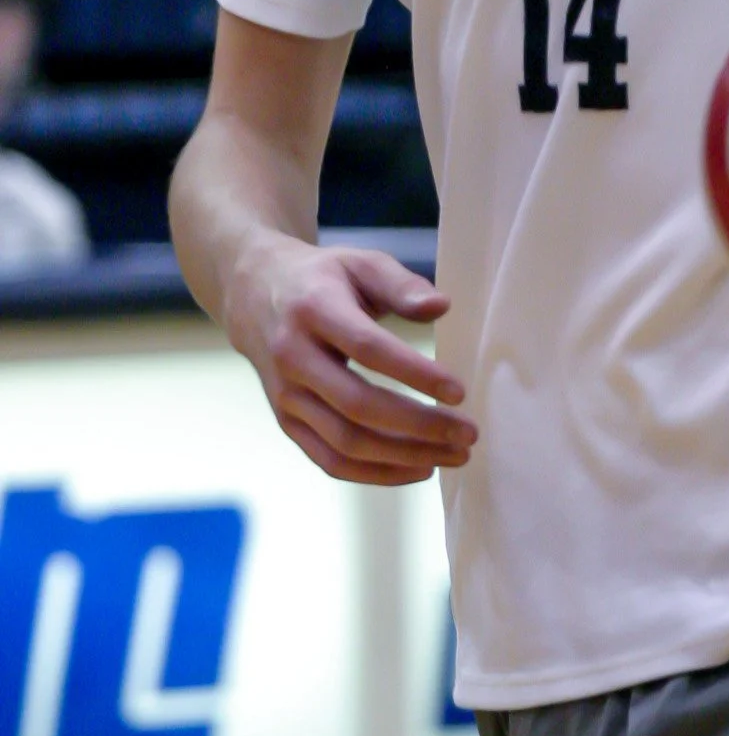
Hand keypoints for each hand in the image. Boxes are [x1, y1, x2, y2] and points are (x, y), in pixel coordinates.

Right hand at [228, 239, 476, 485]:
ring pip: (345, 443)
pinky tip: (416, 468)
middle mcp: (294, 358)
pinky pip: (330, 461)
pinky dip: (375, 473)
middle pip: (358, 406)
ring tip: (452, 456)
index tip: (459, 391)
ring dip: (403, 457)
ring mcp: (286, 396)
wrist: (255, 295)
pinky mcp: (286, 423)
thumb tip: (441, 306)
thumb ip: (401, 284)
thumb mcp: (360, 262)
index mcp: (315, 310)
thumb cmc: (321, 279)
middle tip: (467, 434)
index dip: (414, 373)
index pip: (368, 349)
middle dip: (418, 426)